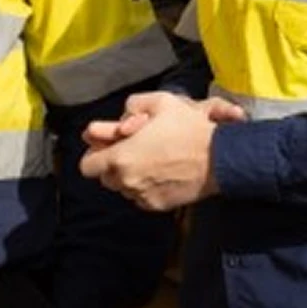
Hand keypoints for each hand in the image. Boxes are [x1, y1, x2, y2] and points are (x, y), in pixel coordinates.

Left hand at [80, 93, 224, 210]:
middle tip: (130, 151)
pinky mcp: (159, 206)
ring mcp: (143, 196)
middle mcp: (127, 181)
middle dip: (113, 165)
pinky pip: (141, 198)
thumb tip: (122, 121)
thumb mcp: (159, 101)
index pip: (87, 166)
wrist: (219, 157)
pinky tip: (160, 173)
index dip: (95, 155)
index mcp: (120, 157)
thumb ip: (132, 106)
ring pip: (123, 189)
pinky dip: (145, 188)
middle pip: (105, 178)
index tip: (108, 148)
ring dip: (129, 177)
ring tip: (148, 161)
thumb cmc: (188, 127)